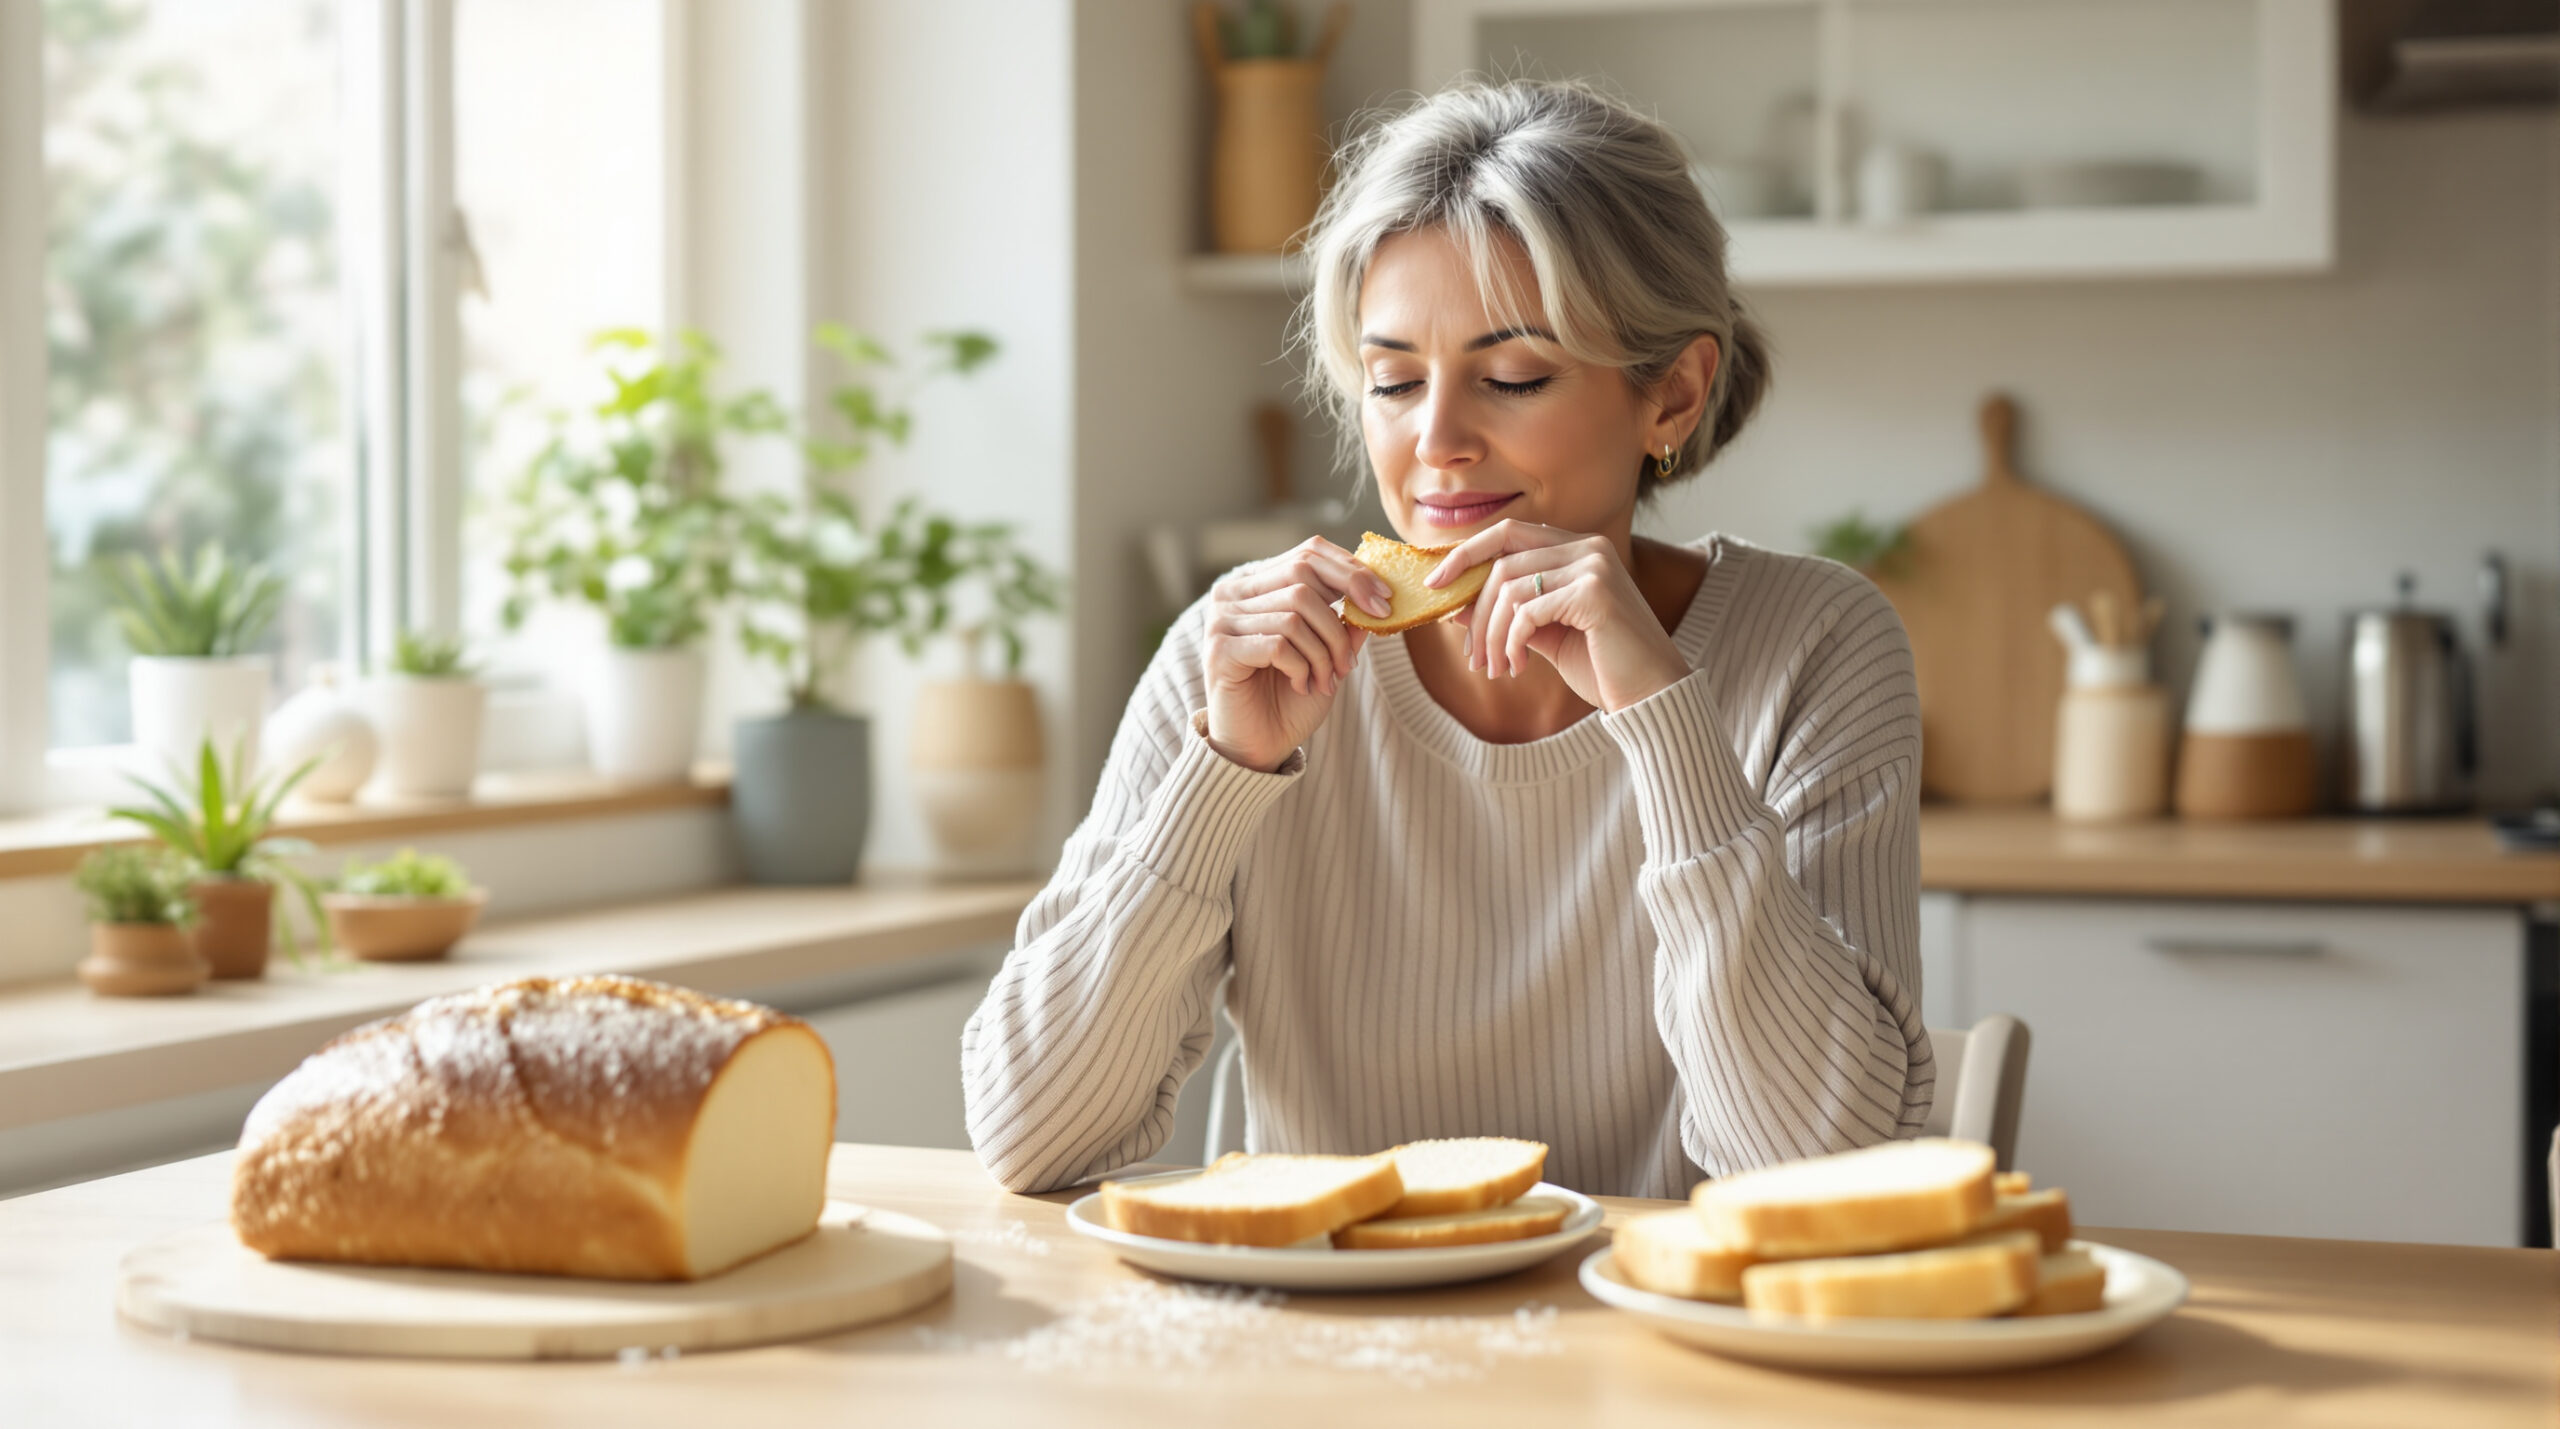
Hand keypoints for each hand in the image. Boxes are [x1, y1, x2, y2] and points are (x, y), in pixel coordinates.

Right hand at [1202, 537, 1393, 771]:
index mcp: (1258, 582)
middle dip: (1340, 620)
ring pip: (1294, 614)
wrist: (1258, 745)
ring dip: (1323, 653)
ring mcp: (1221, 619)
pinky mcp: (1219, 650)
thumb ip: (1346, 623)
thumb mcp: (1329, 655)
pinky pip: (1278, 645)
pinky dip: (1302, 668)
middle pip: (1302, 576)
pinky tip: (1301, 685)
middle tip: (1352, 660)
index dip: (1351, 572)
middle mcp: (1233, 593)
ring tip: (1327, 681)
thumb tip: (1375, 594)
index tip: (1383, 602)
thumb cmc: (1291, 698)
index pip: (1308, 553)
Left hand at [1424, 521, 1689, 713]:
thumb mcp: (1545, 635)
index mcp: (1578, 549)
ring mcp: (1593, 566)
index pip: (1508, 533)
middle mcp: (1588, 547)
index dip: (1465, 553)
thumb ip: (1508, 614)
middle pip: (1502, 560)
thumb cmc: (1603, 665)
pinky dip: (1512, 642)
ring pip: (1509, 589)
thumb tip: (1453, 604)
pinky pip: (1526, 612)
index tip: (1435, 585)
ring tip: (1495, 669)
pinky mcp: (1594, 593)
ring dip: (1491, 636)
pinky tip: (1518, 667)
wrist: (1652, 696)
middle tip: (1472, 656)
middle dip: (1475, 610)